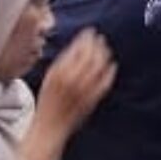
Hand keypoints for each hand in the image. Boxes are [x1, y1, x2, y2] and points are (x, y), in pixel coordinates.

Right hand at [21, 30, 116, 159]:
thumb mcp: (49, 78)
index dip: (84, 38)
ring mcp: (81, 90)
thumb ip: (62, 63)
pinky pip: (104, 83)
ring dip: (104, 55)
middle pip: (89, 55)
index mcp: (57, 72)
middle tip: (100, 38)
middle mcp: (70, 79)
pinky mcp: (90, 100)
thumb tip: (77, 47)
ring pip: (98, 67)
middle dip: (96, 44)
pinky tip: (112, 66)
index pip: (75, 48)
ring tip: (106, 49)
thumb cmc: (47, 103)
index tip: (89, 32)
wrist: (49, 127)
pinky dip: (110, 73)